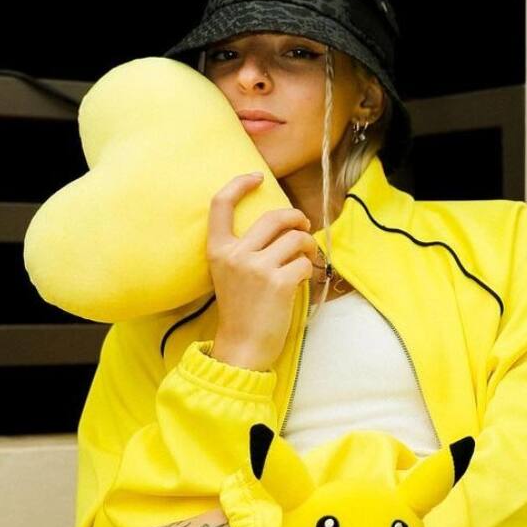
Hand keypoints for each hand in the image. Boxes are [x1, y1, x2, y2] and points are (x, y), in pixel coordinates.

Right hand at [206, 172, 317, 371]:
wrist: (242, 348)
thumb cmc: (241, 311)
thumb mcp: (230, 274)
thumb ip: (246, 248)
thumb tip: (282, 224)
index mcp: (218, 250)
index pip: (220, 204)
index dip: (239, 184)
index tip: (256, 177)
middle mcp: (235, 255)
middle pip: (274, 217)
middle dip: (296, 218)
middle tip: (304, 226)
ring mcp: (257, 268)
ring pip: (296, 238)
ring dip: (308, 246)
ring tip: (306, 259)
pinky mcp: (279, 283)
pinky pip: (305, 263)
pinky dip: (309, 270)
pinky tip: (303, 279)